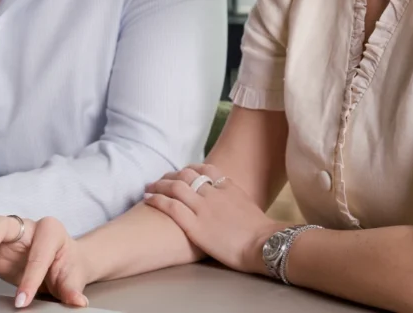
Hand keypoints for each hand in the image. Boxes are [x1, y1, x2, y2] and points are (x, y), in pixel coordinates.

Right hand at [0, 211, 89, 307]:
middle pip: (5, 223)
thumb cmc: (67, 266)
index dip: (29, 279)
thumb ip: (72, 289)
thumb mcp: (73, 278)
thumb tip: (78, 301)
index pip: (38, 254)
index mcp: (51, 231)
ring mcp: (10, 231)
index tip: (22, 300)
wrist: (61, 262)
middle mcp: (28, 226)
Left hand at [143, 164, 284, 275]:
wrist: (264, 244)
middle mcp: (213, 193)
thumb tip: (231, 205)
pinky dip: (157, 200)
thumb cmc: (261, 232)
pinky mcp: (195, 225)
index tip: (182, 172)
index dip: (190, 169)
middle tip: (160, 179)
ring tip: (149, 187)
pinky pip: (171, 207)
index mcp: (228, 187)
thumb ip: (236, 201)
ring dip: (159, 185)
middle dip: (171, 175)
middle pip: (186, 175)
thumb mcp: (249, 207)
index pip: (205, 169)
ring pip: (175, 187)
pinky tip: (148, 199)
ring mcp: (203, 208)